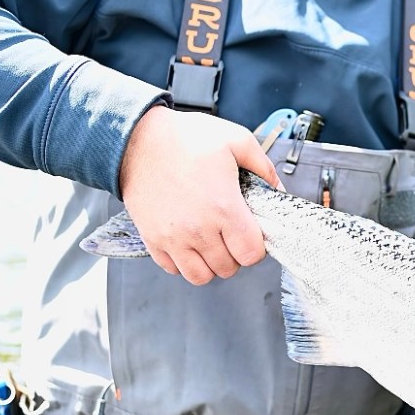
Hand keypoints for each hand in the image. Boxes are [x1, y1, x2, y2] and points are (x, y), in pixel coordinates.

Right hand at [118, 104, 281, 284]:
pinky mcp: (152, 239)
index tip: (251, 232)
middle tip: (230, 232)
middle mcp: (198, 229)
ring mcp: (173, 238)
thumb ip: (263, 167)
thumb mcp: (236, 139)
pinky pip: (173, 269)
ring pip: (200, 276)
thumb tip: (278, 189)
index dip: (256, 246)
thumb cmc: (185, 137)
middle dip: (234, 254)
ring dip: (210, 263)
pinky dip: (183, 261)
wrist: (137, 139)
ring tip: (210, 241)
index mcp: (224, 208)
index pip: (251, 254)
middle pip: (228, 268)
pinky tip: (188, 240)